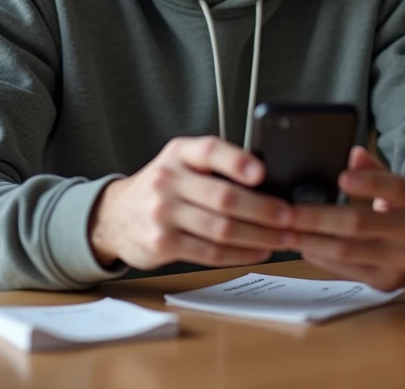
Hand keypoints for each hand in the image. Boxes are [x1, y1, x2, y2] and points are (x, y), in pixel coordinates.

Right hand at [89, 136, 294, 270]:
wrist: (114, 216)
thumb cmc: (163, 188)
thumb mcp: (180, 164)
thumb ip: (214, 167)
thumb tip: (270, 182)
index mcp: (178, 153)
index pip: (209, 150)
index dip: (237, 161)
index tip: (263, 172)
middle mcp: (167, 180)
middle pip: (224, 197)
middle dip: (263, 210)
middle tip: (289, 217)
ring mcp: (162, 213)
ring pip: (221, 229)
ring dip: (259, 236)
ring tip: (283, 239)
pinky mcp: (162, 243)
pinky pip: (210, 252)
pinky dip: (240, 254)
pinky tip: (258, 252)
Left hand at [286, 146, 404, 291]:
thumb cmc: (400, 212)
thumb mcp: (395, 187)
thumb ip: (373, 170)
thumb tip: (353, 153)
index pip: (393, 188)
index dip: (368, 183)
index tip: (340, 178)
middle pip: (359, 223)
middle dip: (318, 218)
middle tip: (288, 212)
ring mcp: (401, 261)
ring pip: (347, 250)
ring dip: (311, 240)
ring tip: (285, 231)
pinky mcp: (385, 281)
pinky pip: (345, 269)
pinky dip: (319, 257)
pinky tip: (302, 246)